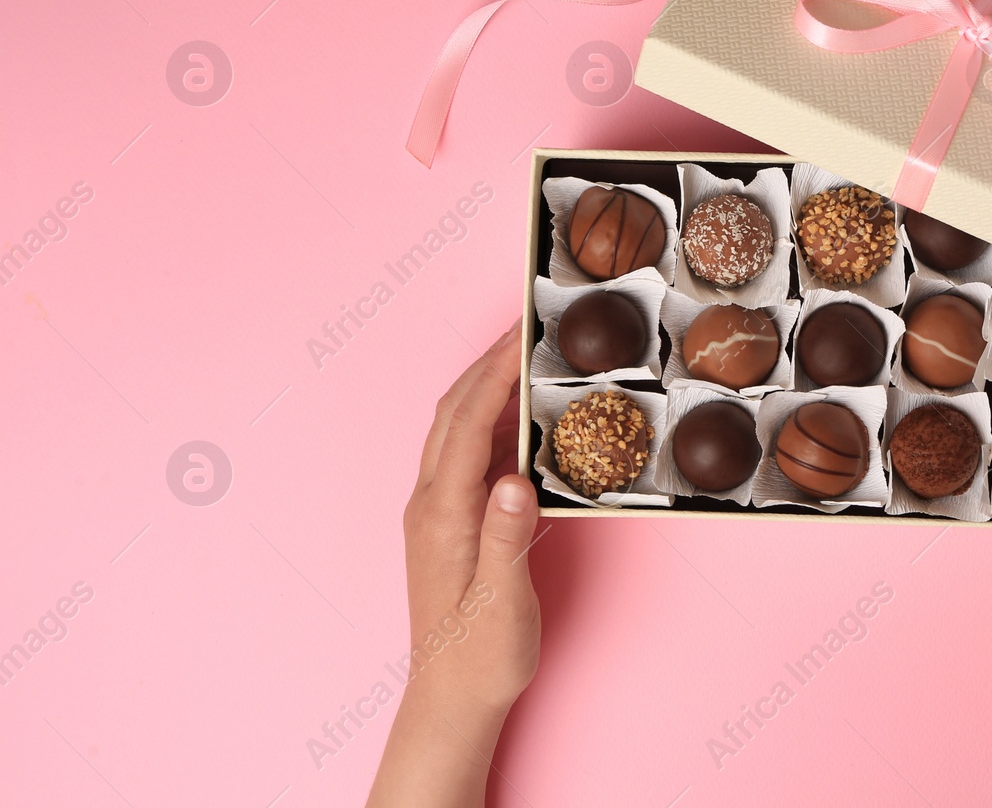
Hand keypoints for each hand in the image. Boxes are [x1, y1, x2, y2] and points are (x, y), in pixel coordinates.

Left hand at [368, 320, 540, 807]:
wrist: (451, 698)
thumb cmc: (480, 657)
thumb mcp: (502, 604)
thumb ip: (508, 540)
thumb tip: (515, 479)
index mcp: (443, 515)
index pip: (466, 425)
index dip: (494, 375)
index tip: (523, 335)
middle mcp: (431, 504)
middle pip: (454, 412)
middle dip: (488, 363)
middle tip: (528, 325)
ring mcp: (436, 511)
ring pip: (457, 428)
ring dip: (489, 386)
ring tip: (528, 355)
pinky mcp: (451, 521)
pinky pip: (468, 453)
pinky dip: (495, 421)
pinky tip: (526, 418)